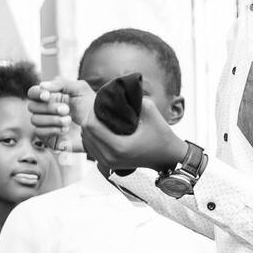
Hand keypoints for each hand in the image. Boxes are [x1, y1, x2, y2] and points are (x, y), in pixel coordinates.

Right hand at [27, 77, 94, 136]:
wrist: (100, 126)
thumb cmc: (90, 107)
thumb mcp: (79, 88)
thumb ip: (61, 83)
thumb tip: (42, 85)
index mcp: (51, 96)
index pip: (32, 92)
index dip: (36, 93)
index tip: (47, 96)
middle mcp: (46, 109)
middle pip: (32, 106)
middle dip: (49, 108)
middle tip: (66, 109)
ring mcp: (46, 124)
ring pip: (34, 120)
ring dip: (52, 119)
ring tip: (68, 120)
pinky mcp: (48, 137)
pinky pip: (39, 132)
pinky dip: (51, 130)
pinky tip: (64, 130)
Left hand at [29, 78, 188, 172]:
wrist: (167, 158)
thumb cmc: (162, 135)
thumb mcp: (151, 113)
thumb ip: (135, 99)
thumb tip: (119, 87)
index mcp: (118, 147)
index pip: (91, 125)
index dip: (92, 111)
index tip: (100, 102)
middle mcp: (109, 157)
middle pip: (86, 132)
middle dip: (89, 117)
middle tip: (98, 107)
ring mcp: (106, 163)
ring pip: (85, 140)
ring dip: (89, 127)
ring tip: (99, 115)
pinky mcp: (106, 164)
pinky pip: (90, 147)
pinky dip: (92, 136)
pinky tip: (100, 127)